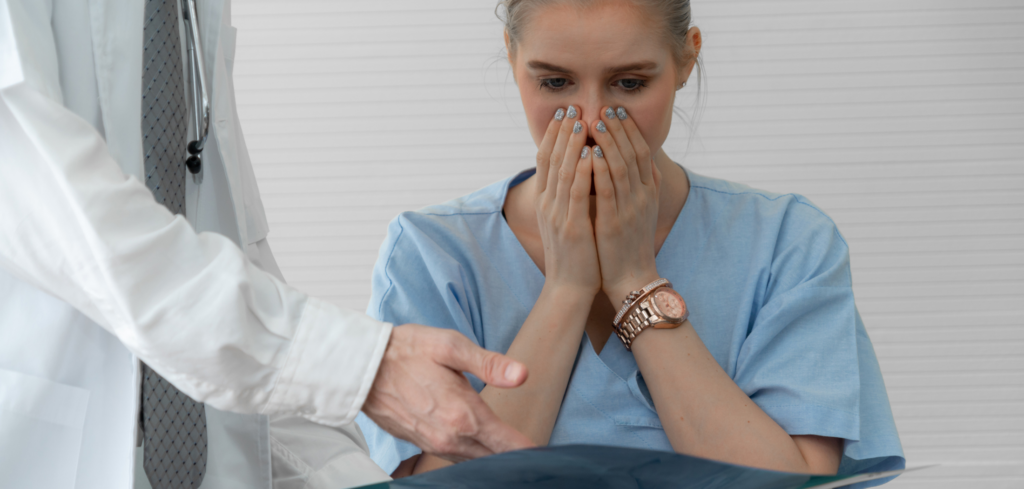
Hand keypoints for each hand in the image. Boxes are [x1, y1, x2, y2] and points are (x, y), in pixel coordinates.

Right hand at [362, 324, 534, 461]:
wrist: (362, 366)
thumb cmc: (406, 351)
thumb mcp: (450, 346)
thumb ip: (489, 364)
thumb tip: (522, 375)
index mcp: (463, 415)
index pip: (509, 444)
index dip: (531, 448)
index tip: (546, 450)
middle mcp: (450, 437)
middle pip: (495, 457)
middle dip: (515, 454)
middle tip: (534, 451)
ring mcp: (434, 444)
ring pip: (475, 460)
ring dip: (493, 455)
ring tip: (512, 449)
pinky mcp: (421, 443)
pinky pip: (455, 456)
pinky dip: (472, 454)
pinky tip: (479, 444)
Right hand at [535, 106, 600, 295]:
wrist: (569, 288)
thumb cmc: (575, 254)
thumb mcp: (568, 220)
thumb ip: (570, 196)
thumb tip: (580, 169)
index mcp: (547, 201)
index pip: (546, 160)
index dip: (553, 135)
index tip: (564, 113)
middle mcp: (548, 204)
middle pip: (551, 159)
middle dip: (562, 132)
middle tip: (571, 107)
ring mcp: (558, 215)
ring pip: (562, 171)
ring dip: (571, 144)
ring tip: (580, 121)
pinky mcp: (572, 227)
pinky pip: (575, 194)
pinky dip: (580, 172)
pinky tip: (587, 154)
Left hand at [590, 106, 662, 303]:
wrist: (632, 278)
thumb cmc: (630, 242)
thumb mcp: (638, 209)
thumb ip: (635, 184)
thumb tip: (627, 157)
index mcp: (649, 191)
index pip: (641, 151)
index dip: (629, 129)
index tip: (616, 110)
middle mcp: (643, 196)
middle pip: (632, 153)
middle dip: (618, 128)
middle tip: (604, 107)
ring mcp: (630, 209)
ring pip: (620, 167)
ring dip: (608, 141)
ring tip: (596, 121)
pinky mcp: (614, 223)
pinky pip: (607, 191)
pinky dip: (599, 169)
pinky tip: (590, 153)